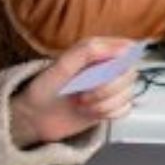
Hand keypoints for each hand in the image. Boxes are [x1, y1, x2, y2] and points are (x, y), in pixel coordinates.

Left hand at [10, 37, 139, 146]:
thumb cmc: (44, 88)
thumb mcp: (62, 64)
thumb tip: (124, 47)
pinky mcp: (111, 106)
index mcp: (98, 51)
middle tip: (83, 92)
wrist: (34, 117)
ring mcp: (111, 88)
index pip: (127, 50)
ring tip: (82, 103)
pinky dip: (108, 113)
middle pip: (130, 74)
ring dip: (104, 102)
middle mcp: (108, 67)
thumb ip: (90, 50)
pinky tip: (92, 112)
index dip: (119, 62)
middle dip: (107, 87)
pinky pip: (125, 109)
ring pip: (128, 93)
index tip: (101, 71)